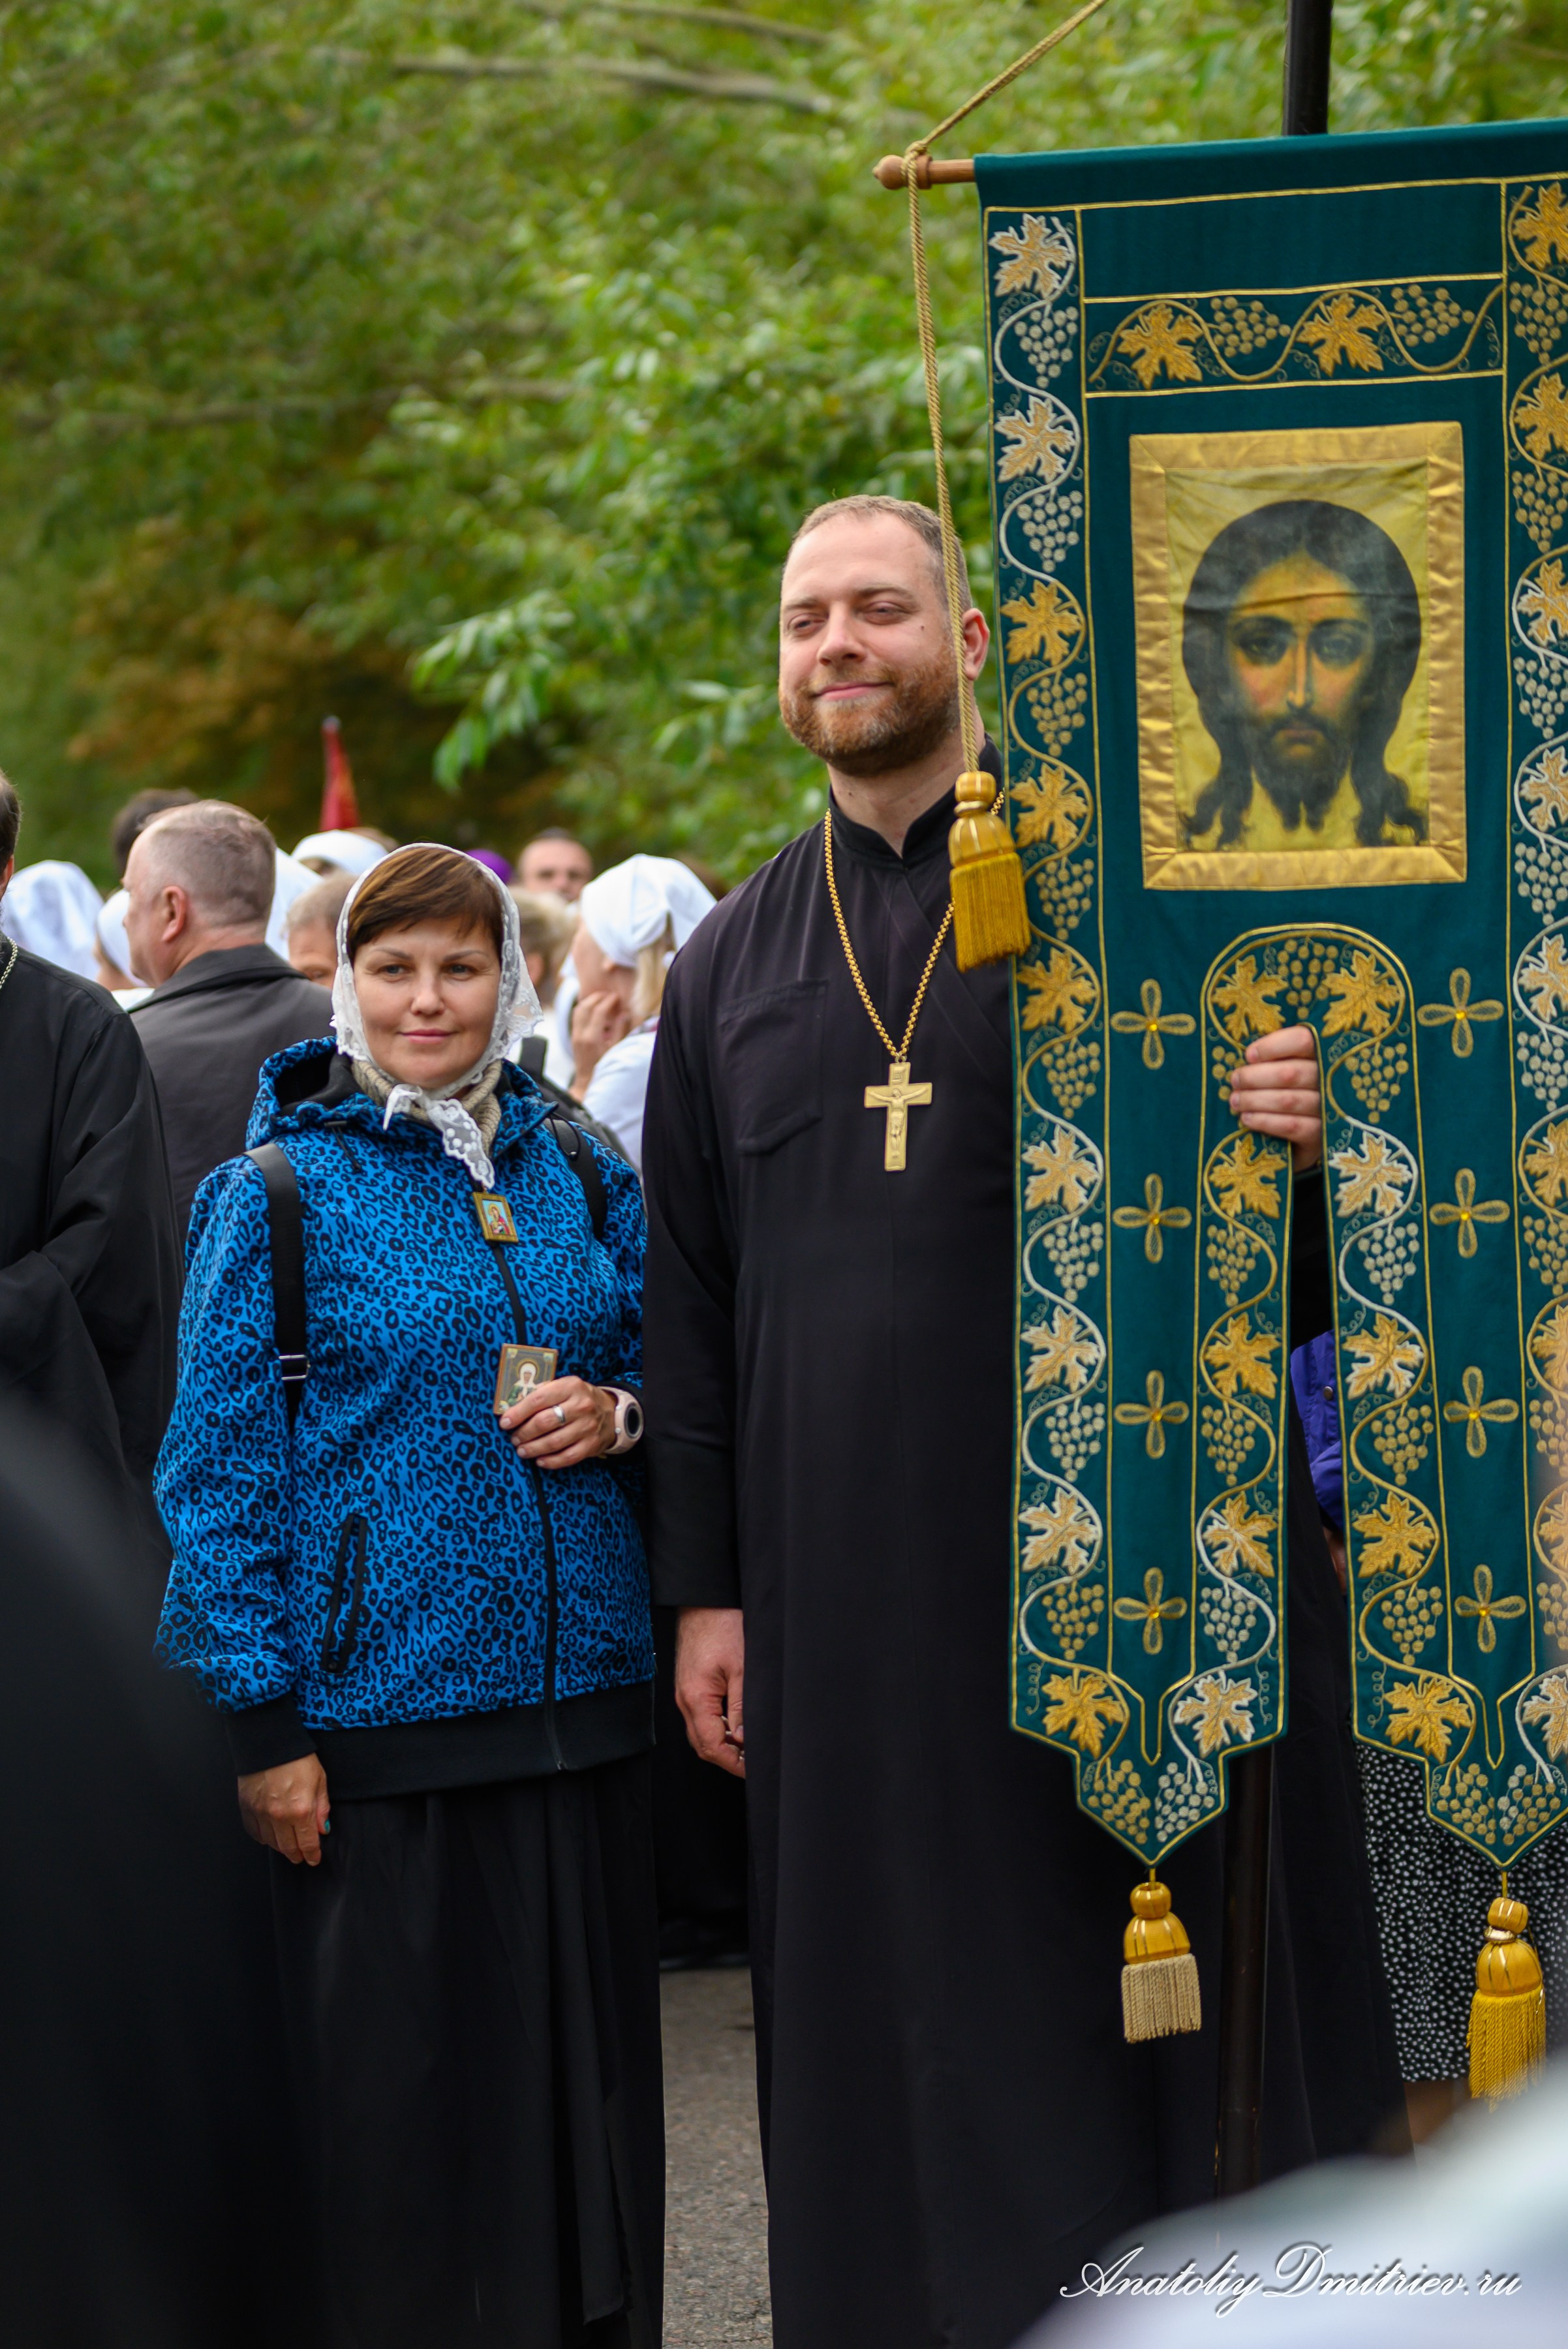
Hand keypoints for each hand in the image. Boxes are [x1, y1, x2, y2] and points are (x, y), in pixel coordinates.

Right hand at [238, 1753, 329, 1865]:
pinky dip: (263, 1837)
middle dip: (297, 1854)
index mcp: (301, 1810)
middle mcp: (279, 1816)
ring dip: (281, 1847)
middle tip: (301, 1856)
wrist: (269, 1742)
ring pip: (271, 1842)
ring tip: (288, 1846)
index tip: (314, 1859)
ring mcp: (260, 1813)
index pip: (307, 1843)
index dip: (312, 1855)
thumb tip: (322, 1829)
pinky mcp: (247, 1808)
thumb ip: (321, 1807)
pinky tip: (269, 1836)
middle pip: (288, 1848)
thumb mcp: (319, 1780)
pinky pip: (254, 1832)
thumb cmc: (297, 1757)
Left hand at [499, 1374, 614, 1467]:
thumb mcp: (564, 1386)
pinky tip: (539, 1460)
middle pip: (544, 1422)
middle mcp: (581, 1405)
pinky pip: (567, 1457)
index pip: (538, 1399)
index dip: (518, 1412)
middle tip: (514, 1438)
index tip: (505, 1422)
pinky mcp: (592, 1444)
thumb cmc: (578, 1398)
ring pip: (554, 1442)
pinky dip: (550, 1461)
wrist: (611, 1412)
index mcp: (571, 1386)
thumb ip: (542, 1393)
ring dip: (533, 1448)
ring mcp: (588, 1426)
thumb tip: (513, 1406)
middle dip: (524, 1433)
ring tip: (522, 1450)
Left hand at [570, 990, 632, 1092]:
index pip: (598, 1011)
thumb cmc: (604, 1067)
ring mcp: (574, 1035)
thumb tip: (624, 1013)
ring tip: (601, 999)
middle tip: (608, 994)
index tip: (616, 996)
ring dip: (589, 1001)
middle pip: (585, 1006)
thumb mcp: (616, 1050)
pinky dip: (584, 1009)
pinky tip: (594, 1009)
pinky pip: (576, 1017)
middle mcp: (580, 1035)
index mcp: (592, 1038)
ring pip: (577, 1010)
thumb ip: (620, 1030)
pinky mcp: (573, 1037)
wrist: (587, 1082)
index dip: (608, 1001)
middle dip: (597, 997)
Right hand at [675, 1606, 745, 1778]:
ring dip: (721, 1743)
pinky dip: (716, 1727)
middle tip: (751, 1762)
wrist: (703, 1601)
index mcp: (696, 1697)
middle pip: (702, 1744)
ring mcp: (683, 1692)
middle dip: (726, 1757)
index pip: (711, 1746)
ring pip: (700, 1731)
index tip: (751, 1769)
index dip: (732, 1763)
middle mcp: (684, 1699)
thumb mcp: (742, 1669)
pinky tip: (734, 1724)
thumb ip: (742, 1707)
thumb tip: (744, 1738)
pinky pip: (699, 1716)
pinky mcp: (688, 1684)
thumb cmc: (722, 1626)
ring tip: (746, 1746)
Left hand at [1228, 1025, 1321, 1169]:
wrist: (1313, 1135)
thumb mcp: (1291, 1067)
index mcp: (1325, 1055)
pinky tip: (1247, 1118)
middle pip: (1291, 1073)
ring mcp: (1329, 1109)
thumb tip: (1248, 1056)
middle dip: (1255, 1077)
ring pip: (1288, 1100)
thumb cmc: (1296, 1091)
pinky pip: (1291, 1125)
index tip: (1249, 1055)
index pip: (1302, 1040)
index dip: (1272, 1046)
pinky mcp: (1321, 1135)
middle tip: (1235, 1080)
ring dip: (1255, 1100)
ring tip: (1236, 1101)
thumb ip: (1277, 1058)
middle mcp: (1331, 1080)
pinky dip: (1265, 1120)